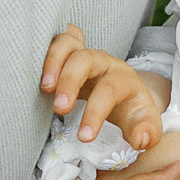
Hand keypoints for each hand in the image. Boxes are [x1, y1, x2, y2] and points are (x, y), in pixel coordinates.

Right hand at [39, 24, 168, 148]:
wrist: (123, 96)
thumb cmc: (130, 112)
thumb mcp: (145, 125)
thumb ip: (147, 132)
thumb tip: (140, 139)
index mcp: (123, 78)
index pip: (109, 89)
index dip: (95, 112)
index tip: (84, 137)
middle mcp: (101, 61)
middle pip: (85, 59)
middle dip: (70, 81)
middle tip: (59, 108)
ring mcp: (82, 53)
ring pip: (66, 43)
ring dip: (52, 62)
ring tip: (44, 88)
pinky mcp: (66, 54)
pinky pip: (53, 40)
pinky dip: (43, 47)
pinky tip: (32, 64)